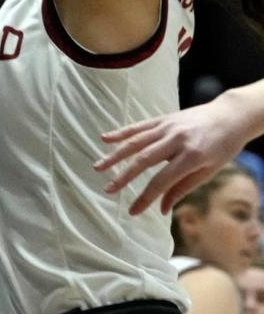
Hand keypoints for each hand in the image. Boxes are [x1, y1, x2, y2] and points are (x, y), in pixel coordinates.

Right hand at [94, 97, 248, 213]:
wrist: (229, 116)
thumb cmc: (223, 148)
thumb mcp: (209, 172)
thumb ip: (183, 188)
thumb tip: (162, 209)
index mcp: (191, 156)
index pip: (162, 180)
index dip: (145, 197)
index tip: (132, 211)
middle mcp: (176, 140)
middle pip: (144, 159)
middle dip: (124, 176)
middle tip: (108, 189)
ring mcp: (167, 126)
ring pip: (136, 141)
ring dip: (115, 155)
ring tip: (99, 166)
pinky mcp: (162, 118)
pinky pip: (138, 126)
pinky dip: (121, 133)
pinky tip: (105, 138)